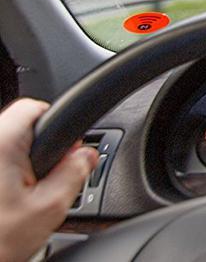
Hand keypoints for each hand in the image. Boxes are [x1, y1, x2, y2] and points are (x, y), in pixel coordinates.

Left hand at [0, 99, 97, 261]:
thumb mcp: (49, 209)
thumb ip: (74, 173)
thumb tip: (87, 155)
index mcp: (1, 144)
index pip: (33, 107)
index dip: (58, 124)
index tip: (68, 148)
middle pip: (19, 126)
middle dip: (40, 149)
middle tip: (47, 180)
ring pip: (5, 147)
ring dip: (20, 164)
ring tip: (24, 196)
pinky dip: (6, 176)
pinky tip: (7, 203)